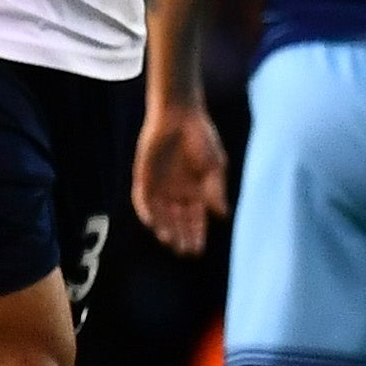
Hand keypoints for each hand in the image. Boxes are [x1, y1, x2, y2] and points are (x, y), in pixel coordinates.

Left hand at [132, 98, 229, 253]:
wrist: (179, 115)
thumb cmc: (202, 137)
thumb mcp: (215, 165)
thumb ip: (216, 189)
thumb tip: (223, 214)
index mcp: (196, 192)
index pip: (196, 220)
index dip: (197, 235)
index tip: (198, 250)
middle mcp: (177, 192)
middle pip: (178, 222)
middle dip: (181, 237)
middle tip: (184, 250)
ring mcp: (159, 186)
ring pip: (160, 215)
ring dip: (164, 228)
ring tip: (170, 241)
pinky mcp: (143, 177)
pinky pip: (142, 199)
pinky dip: (146, 212)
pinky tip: (152, 222)